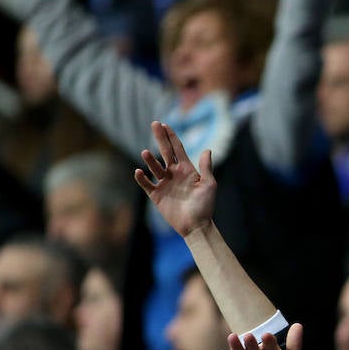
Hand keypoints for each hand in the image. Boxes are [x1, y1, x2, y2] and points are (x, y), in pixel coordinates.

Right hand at [135, 121, 217, 237]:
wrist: (196, 225)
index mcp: (187, 170)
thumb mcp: (209, 185)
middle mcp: (174, 174)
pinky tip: (139, 171)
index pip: (178, 149)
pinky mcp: (156, 195)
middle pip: (165, 152)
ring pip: (155, 167)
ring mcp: (164, 183)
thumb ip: (206, 167)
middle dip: (160, 138)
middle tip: (154, 123)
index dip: (172, 137)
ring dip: (150, 160)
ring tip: (146, 152)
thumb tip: (207, 149)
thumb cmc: (205, 205)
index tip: (165, 124)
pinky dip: (142, 178)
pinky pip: (146, 184)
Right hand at [218, 325, 303, 349]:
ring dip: (235, 345)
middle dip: (250, 341)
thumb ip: (295, 347)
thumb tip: (298, 325)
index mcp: (270, 349)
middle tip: (249, 337)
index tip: (267, 337)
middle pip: (251, 344)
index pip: (269, 342)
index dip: (268, 340)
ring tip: (232, 337)